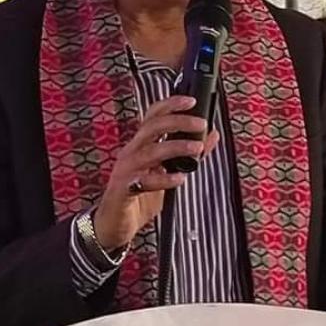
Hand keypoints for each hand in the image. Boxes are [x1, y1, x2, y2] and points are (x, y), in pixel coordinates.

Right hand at [92, 94, 220, 252]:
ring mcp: (126, 170)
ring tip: (196, 148)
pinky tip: (179, 178)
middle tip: (200, 123)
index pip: (153, 117)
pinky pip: (144, 181)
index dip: (170, 105)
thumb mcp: (168, 172)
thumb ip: (189, 154)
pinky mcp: (123, 190)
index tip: (191, 101)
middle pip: (152, 127)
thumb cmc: (138, 197)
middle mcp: (131, 153)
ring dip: (175, 147)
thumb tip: (211, 135)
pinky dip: (163, 179)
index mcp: (140, 146)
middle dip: (177, 121)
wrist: (114, 225)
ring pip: (150, 151)